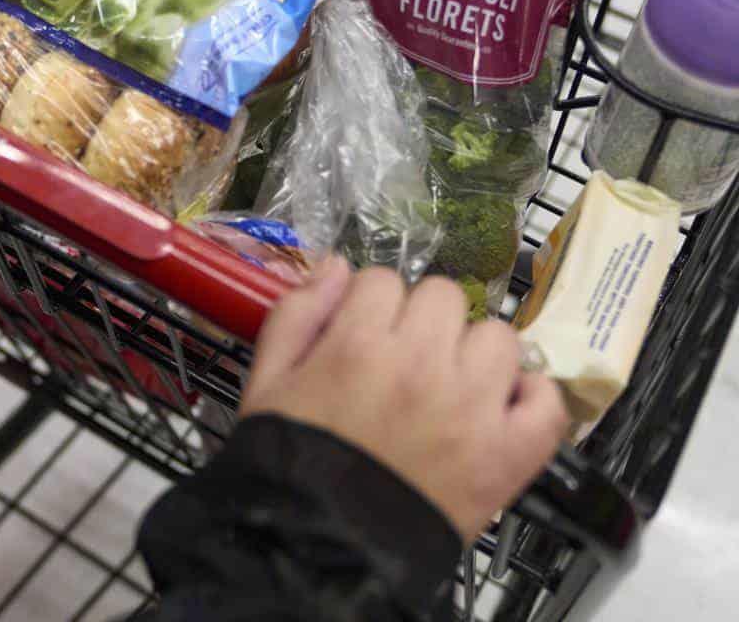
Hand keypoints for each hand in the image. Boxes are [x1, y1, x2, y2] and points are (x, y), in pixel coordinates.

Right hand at [241, 263, 568, 542]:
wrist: (322, 546)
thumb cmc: (293, 460)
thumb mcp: (266, 381)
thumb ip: (297, 313)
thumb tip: (337, 267)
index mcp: (358, 344)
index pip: (382, 280)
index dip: (369, 304)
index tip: (362, 331)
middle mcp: (422, 366)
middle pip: (443, 295)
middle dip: (420, 318)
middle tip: (403, 356)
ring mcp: (473, 410)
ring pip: (497, 336)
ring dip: (474, 351)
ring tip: (450, 383)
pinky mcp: (508, 455)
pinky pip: (546, 401)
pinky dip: (530, 397)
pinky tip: (500, 405)